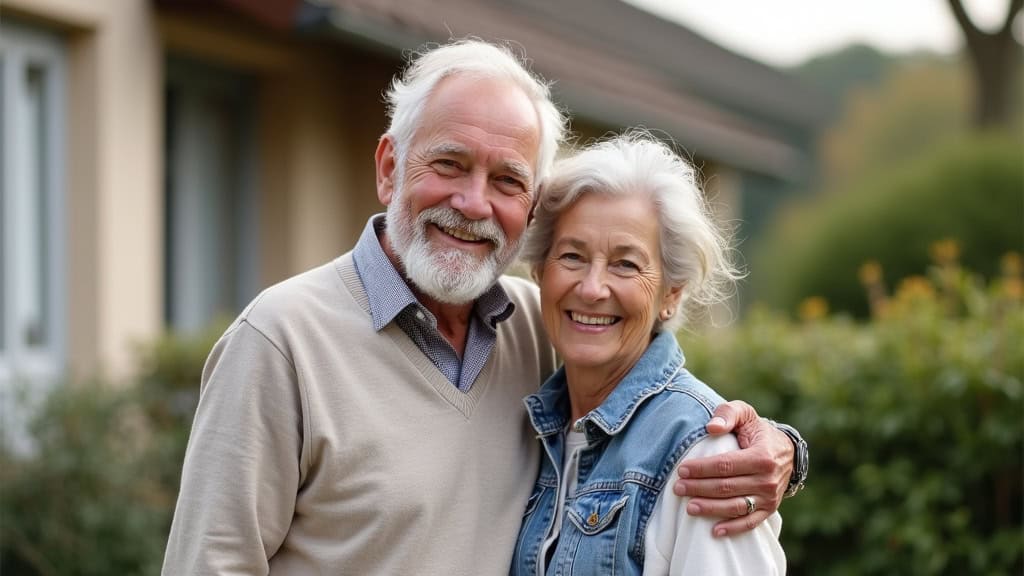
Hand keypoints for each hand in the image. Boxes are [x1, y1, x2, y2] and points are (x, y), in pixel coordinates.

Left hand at [673, 400, 793, 536]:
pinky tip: (714, 531)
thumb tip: (711, 428)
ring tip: (689, 508)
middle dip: (699, 488)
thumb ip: (727, 415)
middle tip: (678, 488)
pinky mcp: (769, 509)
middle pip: (727, 487)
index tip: (681, 470)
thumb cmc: (757, 430)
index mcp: (762, 456)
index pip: (726, 465)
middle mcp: (767, 479)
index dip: (702, 469)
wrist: (786, 451)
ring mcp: (770, 497)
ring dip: (710, 509)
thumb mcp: (745, 414)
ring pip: (735, 506)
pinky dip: (732, 528)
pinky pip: (750, 522)